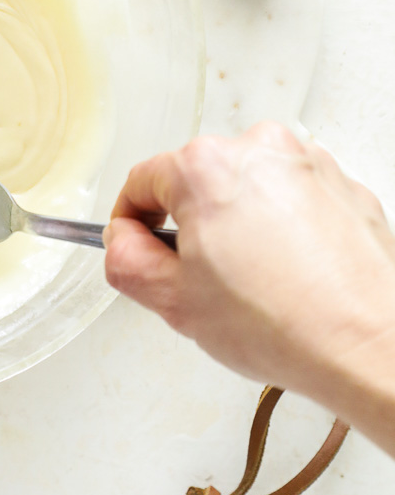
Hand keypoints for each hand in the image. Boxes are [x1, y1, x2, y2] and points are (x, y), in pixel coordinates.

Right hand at [103, 122, 394, 413]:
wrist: (371, 345)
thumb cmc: (286, 324)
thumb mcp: (173, 302)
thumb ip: (125, 260)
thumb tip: (124, 241)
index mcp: (206, 166)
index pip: (141, 182)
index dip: (130, 224)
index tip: (137, 250)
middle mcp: (259, 149)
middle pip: (197, 182)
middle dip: (191, 228)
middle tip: (203, 283)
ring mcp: (307, 163)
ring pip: (247, 190)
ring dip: (240, 227)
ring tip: (256, 286)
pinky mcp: (343, 186)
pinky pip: (292, 199)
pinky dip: (284, 230)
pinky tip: (291, 277)